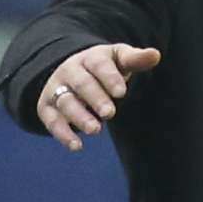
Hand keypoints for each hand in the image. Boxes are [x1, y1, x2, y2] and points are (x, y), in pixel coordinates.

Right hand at [37, 44, 160, 150]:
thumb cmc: (105, 68)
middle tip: (110, 113)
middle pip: (82, 84)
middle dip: (95, 98)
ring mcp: (56, 89)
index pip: (99, 66)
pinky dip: (63, 134)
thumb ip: (136, 60)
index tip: (121, 92)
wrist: (74, 71)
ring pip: (65, 102)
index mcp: (91, 58)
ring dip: (79, 117)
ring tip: (95, 130)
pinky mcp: (46, 107)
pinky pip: (52, 121)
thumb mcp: (120, 60)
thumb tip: (156, 54)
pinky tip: (77, 146)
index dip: (110, 78)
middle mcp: (70, 71)